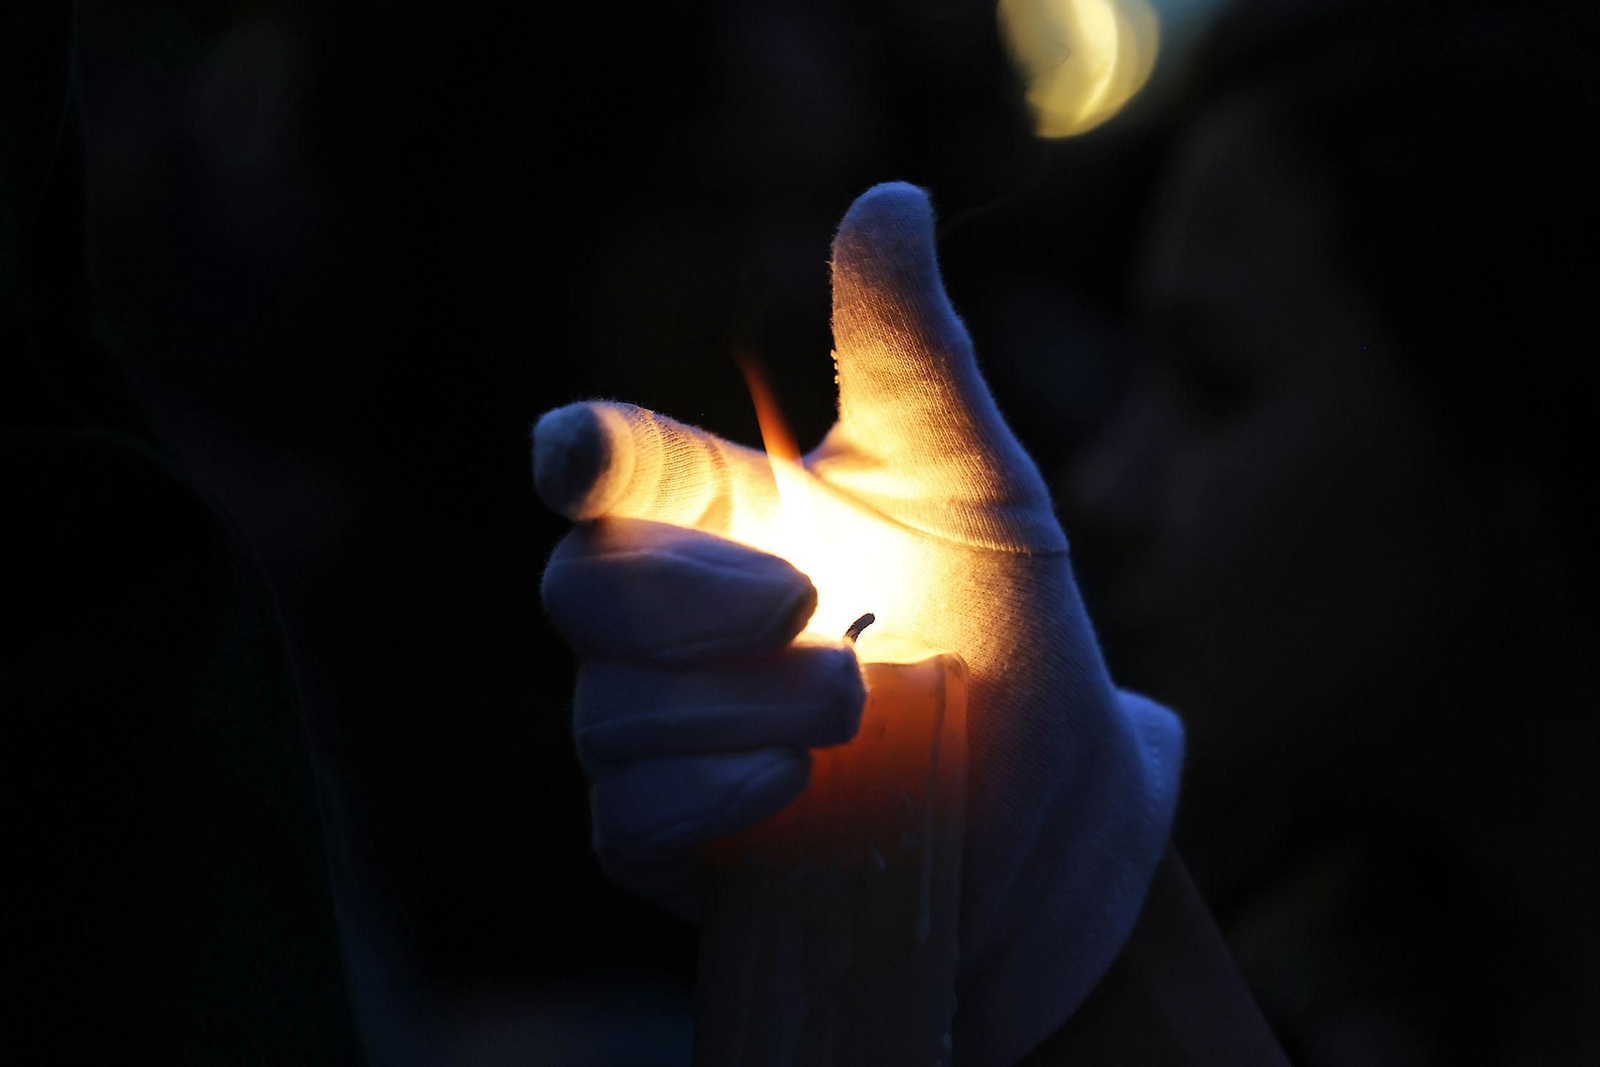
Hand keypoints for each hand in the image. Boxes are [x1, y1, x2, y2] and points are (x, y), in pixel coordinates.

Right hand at [534, 183, 1182, 1066]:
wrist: (1062, 808)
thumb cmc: (1012, 633)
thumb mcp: (976, 486)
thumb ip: (914, 354)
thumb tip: (889, 196)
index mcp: (723, 520)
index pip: (606, 473)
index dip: (579, 457)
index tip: (578, 455)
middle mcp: (670, 628)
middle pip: (581, 591)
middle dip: (696, 601)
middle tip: (818, 607)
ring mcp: (662, 739)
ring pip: (607, 710)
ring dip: (741, 705)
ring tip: (865, 707)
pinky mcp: (672, 847)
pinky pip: (628, 816)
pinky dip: (710, 793)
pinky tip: (796, 789)